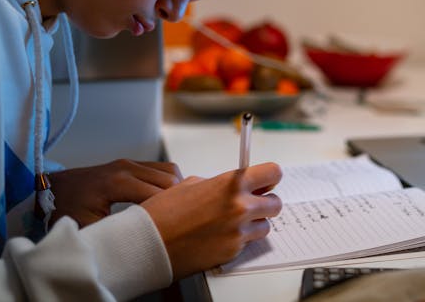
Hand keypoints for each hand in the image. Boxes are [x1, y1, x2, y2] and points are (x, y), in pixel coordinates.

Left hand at [48, 159, 181, 226]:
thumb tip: (139, 240)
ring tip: (176, 209)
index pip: (159, 192)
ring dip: (176, 188)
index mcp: (118, 182)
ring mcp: (130, 162)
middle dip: (178, 199)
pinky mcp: (130, 163)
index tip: (175, 226)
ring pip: (169, 170)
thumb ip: (115, 230)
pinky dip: (169, 181)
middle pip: (170, 179)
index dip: (170, 210)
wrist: (51, 188)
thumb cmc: (66, 209)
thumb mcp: (87, 227)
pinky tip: (166, 199)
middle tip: (180, 220)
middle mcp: (127, 167)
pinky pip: (161, 168)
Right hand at [141, 162, 282, 278]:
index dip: (270, 177)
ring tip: (232, 222)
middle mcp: (240, 207)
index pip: (272, 173)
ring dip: (254, 223)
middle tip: (252, 203)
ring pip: (265, 226)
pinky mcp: (233, 252)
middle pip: (276, 203)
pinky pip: (247, 243)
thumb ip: (221, 184)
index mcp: (231, 184)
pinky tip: (218, 235)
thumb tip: (237, 186)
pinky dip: (238, 239)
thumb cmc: (164, 212)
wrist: (148, 242)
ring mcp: (238, 231)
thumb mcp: (193, 184)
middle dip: (265, 203)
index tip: (265, 181)